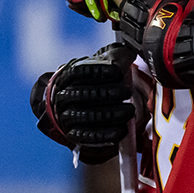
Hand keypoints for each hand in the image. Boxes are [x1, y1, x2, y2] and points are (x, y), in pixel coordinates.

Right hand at [31, 45, 136, 162]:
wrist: (75, 105)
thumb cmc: (95, 81)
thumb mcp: (102, 65)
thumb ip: (115, 58)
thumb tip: (129, 56)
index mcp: (68, 76)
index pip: (78, 72)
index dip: (97, 71)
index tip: (117, 72)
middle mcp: (64, 96)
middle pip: (83, 95)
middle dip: (106, 94)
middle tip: (126, 92)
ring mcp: (67, 116)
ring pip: (86, 116)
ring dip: (110, 115)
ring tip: (130, 111)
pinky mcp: (73, 134)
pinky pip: (86, 136)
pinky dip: (104, 135)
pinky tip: (121, 132)